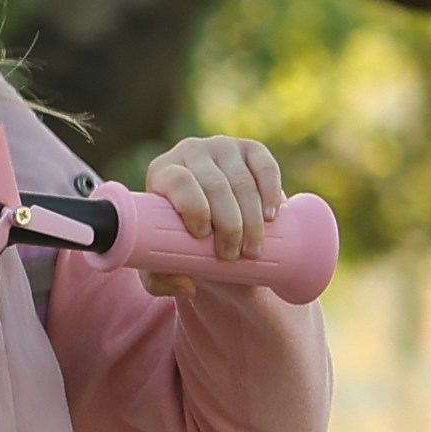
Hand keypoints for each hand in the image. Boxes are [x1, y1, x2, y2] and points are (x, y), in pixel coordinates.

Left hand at [133, 134, 289, 281]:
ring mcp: (222, 146)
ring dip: (251, 218)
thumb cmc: (177, 238)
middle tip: (233, 255)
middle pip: (214, 186)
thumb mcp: (159, 260)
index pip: (179, 182)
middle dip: (229, 224)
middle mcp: (190, 151)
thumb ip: (159, 280)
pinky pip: (265, 165)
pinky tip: (271, 215)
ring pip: (242, 182)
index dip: (194, 208)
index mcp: (162, 172)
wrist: (209, 220)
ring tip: (252, 249)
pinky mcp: (250, 148)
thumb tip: (188, 285)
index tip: (203, 237)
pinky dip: (271, 190)